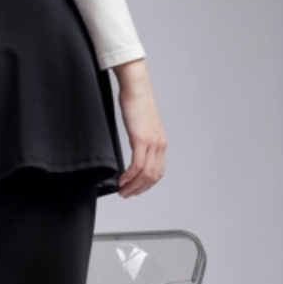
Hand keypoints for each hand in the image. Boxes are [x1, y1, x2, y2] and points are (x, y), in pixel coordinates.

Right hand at [111, 58, 166, 198]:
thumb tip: (133, 151)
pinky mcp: (142, 140)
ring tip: (122, 191)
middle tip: (126, 195)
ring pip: (145, 174)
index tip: (135, 190)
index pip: (158, 172)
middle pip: (152, 176)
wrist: (137, 89)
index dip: (147, 185)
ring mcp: (152, 143)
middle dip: (139, 189)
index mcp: (161, 143)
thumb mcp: (141, 126)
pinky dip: (129, 176)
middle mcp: (160, 145)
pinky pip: (137, 165)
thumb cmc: (136, 104)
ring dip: (132, 186)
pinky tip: (121, 180)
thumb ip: (141, 140)